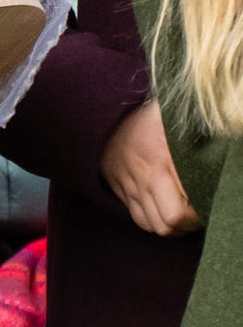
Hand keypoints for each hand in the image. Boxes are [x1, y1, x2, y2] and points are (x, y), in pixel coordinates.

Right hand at [100, 100, 201, 235]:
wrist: (106, 101)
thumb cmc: (149, 109)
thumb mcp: (175, 122)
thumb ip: (195, 143)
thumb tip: (221, 158)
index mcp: (159, 161)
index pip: (180, 213)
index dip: (199, 217)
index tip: (208, 205)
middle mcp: (142, 177)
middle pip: (166, 224)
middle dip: (187, 225)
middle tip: (199, 212)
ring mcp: (126, 182)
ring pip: (150, 225)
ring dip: (169, 226)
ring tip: (182, 212)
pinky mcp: (115, 183)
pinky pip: (135, 215)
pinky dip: (151, 219)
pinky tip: (162, 205)